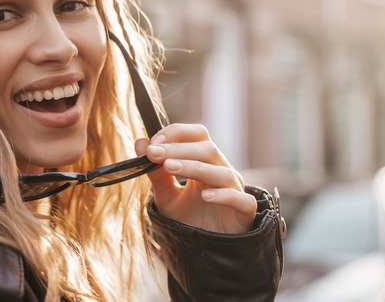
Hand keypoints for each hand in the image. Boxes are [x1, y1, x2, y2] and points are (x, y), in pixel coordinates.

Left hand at [135, 123, 256, 233]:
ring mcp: (235, 189)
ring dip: (194, 167)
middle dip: (178, 149)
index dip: (177, 134)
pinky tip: (205, 196)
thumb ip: (155, 172)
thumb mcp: (166, 196)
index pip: (197, 135)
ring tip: (169, 167)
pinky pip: (240, 198)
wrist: (205, 252)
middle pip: (207, 149)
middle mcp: (221, 170)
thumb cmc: (189, 219)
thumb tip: (140, 143)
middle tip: (153, 153)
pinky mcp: (244, 211)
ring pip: (221, 171)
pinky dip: (224, 195)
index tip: (153, 143)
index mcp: (204, 161)